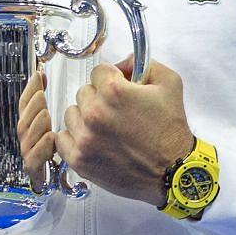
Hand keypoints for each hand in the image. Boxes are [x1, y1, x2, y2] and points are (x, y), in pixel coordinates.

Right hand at [17, 69, 53, 185]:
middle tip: (41, 93)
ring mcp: (28, 155)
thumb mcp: (49, 121)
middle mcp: (26, 139)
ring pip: (28, 138)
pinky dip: (42, 148)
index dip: (30, 89)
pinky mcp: (34, 171)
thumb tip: (42, 74)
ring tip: (46, 113)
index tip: (39, 74)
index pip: (25, 104)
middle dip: (32, 106)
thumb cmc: (51, 150)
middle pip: (24, 120)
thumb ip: (43, 100)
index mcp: (29, 126)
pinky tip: (51, 138)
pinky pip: (34, 160)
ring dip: (36, 124)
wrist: (50, 182)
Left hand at [56, 57, 195, 208]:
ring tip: (107, 129)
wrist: (173, 172)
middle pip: (84, 92)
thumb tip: (124, 62)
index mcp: (113, 91)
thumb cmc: (171, 131)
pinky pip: (62, 139)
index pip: (99, 72)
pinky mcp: (79, 159)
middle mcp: (95, 112)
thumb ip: (145, 64)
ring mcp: (84, 137)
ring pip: (72, 114)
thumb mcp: (170, 85)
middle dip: (100, 98)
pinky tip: (93, 141)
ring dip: (86, 118)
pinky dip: (75, 139)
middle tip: (118, 113)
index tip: (121, 90)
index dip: (113, 79)